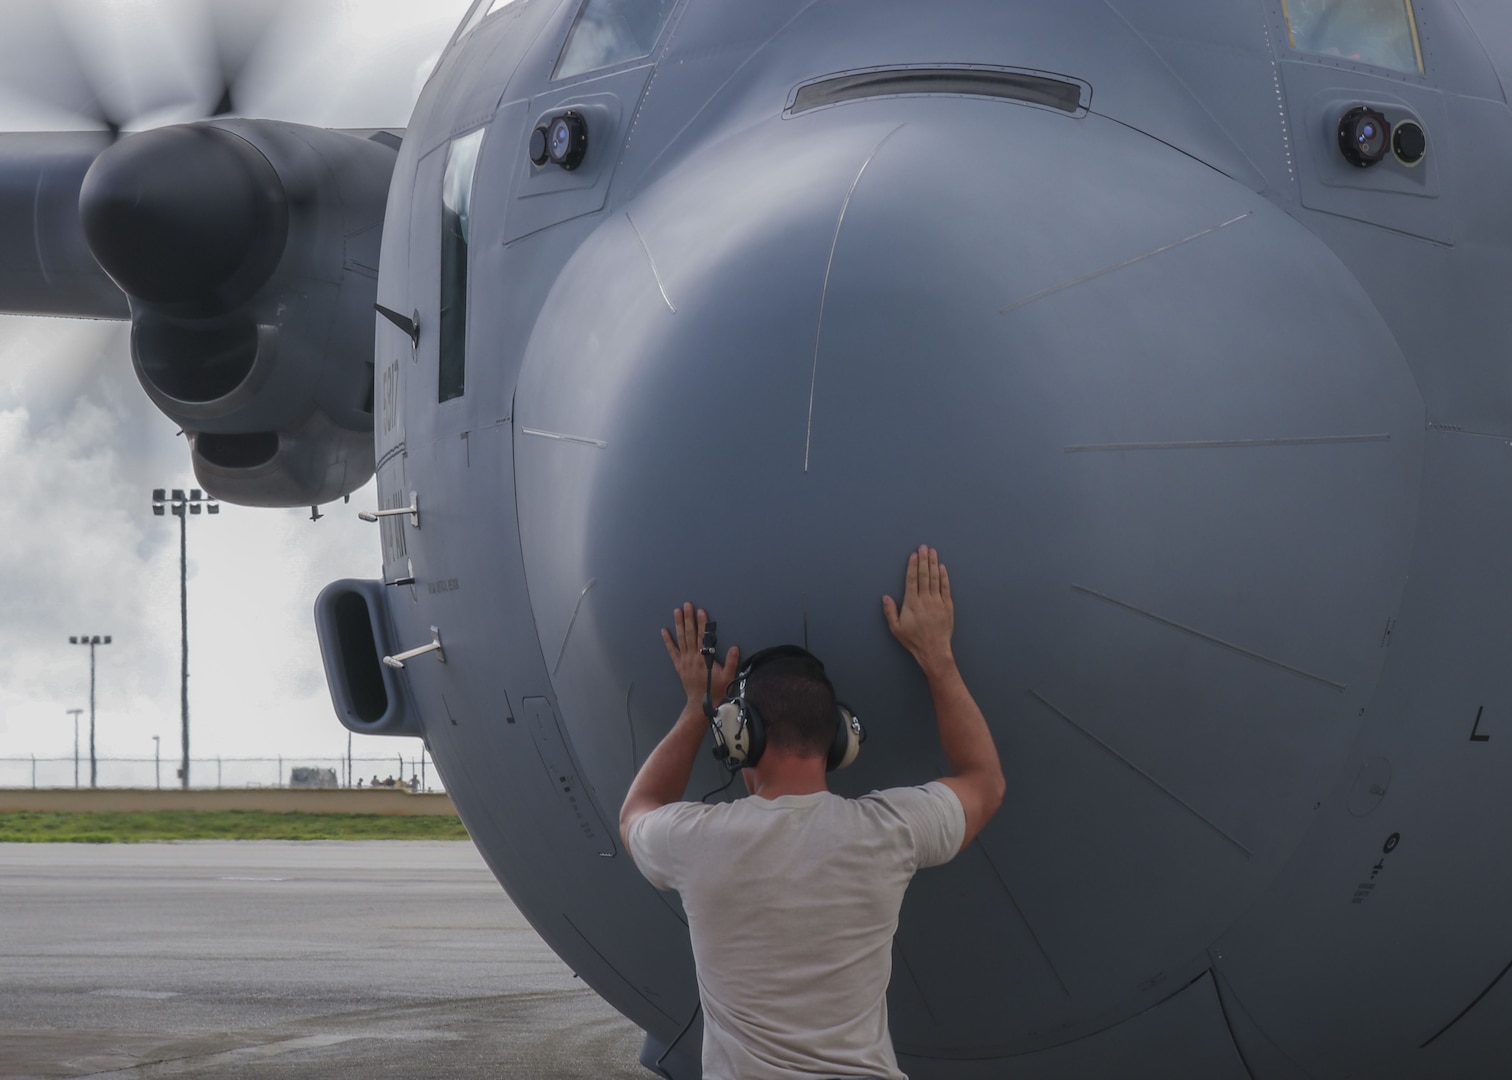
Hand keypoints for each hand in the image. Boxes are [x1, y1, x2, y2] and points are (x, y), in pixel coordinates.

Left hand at [663, 602, 740, 707]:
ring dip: (679, 624)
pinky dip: (668, 640)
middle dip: (688, 618)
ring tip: (677, 611)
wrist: (701, 704)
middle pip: (690, 633)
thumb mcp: (728, 677)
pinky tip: (664, 631)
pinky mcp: (679, 665)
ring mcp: (684, 660)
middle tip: (687, 605)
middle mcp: (692, 657)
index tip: (701, 611)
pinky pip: (672, 651)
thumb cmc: (715, 690)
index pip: (702, 636)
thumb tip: (735, 648)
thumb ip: (732, 662)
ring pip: (680, 638)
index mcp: (703, 658)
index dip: (702, 623)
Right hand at [883, 545, 954, 673]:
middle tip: (924, 547)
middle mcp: (925, 600)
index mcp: (912, 603)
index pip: (912, 580)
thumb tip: (885, 597)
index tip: (914, 555)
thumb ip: (890, 612)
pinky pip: (945, 588)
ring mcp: (937, 602)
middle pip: (924, 575)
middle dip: (924, 559)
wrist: (934, 650)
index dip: (913, 566)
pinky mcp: (947, 606)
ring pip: (935, 578)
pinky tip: (942, 567)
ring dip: (933, 564)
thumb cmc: (914, 640)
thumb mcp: (896, 628)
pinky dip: (944, 576)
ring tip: (933, 552)